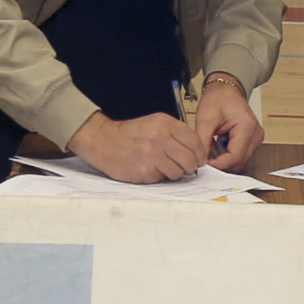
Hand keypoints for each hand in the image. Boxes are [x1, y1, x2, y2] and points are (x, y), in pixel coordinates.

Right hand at [68, 110, 205, 182]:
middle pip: (190, 160)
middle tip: (185, 168)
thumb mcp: (154, 124)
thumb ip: (175, 135)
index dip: (200, 154)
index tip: (200, 160)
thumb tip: (197, 154)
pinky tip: (148, 168)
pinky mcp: (144, 171)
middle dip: (190, 166)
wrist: (102, 140)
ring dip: (173, 173)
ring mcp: (151, 155)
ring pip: (178, 173)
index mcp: (164, 123)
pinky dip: (158, 176)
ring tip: (161, 166)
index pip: (194, 141)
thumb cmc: (130, 134)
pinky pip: (162, 179)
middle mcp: (159, 138)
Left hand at [190, 73, 263, 168]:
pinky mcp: (252, 141)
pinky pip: (239, 155)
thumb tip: (199, 161)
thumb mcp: (206, 119)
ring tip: (210, 144)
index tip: (203, 164)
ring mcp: (255, 139)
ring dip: (222, 158)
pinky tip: (217, 143)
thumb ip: (202, 142)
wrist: (226, 89)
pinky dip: (226, 154)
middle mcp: (255, 135)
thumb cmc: (218, 98)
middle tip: (203, 155)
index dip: (218, 164)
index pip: (234, 157)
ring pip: (238, 161)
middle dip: (219, 162)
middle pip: (238, 162)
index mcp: (247, 127)